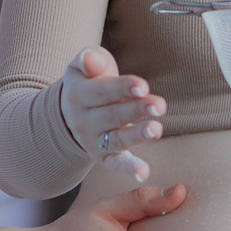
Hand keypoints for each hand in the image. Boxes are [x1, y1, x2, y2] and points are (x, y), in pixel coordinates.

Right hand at [57, 45, 164, 162]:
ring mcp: (93, 141)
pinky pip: (115, 163)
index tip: (143, 86)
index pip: (101, 91)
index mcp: (78, 95)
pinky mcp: (103, 156)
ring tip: (156, 130)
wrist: (71, 110)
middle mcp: (84, 121)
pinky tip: (144, 172)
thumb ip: (89, 59)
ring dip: (137, 136)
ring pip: (116, 139)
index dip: (122, 88)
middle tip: (159, 105)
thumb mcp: (83, 66)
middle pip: (112, 115)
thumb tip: (89, 58)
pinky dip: (128, 168)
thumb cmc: (89, 80)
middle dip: (136, 110)